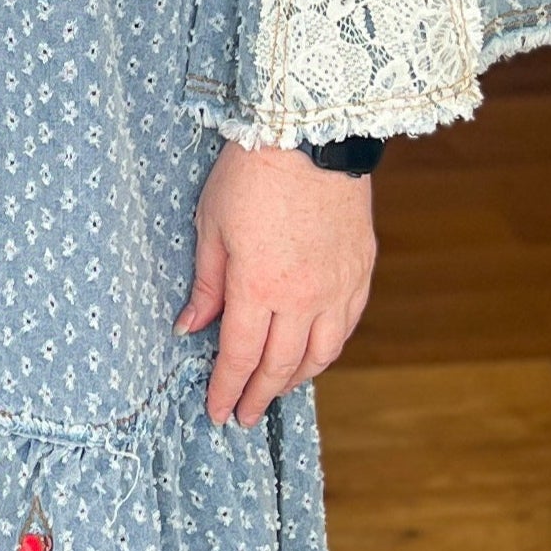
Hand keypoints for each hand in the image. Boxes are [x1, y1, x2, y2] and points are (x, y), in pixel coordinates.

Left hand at [176, 140, 375, 427]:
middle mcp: (302, 297)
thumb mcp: (210, 226)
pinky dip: (329, 349)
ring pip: (320, 354)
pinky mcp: (360, 270)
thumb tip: (189, 328)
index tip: (217, 412)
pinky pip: (347, 326)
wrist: (311, 134)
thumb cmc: (251, 174)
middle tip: (243, 415)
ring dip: (296, 380)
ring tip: (276, 390)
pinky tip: (315, 354)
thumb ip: (205, 285)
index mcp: (257, 288)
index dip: (226, 390)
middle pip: (279, 365)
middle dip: (258, 396)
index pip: (238, 357)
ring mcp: (337, 286)